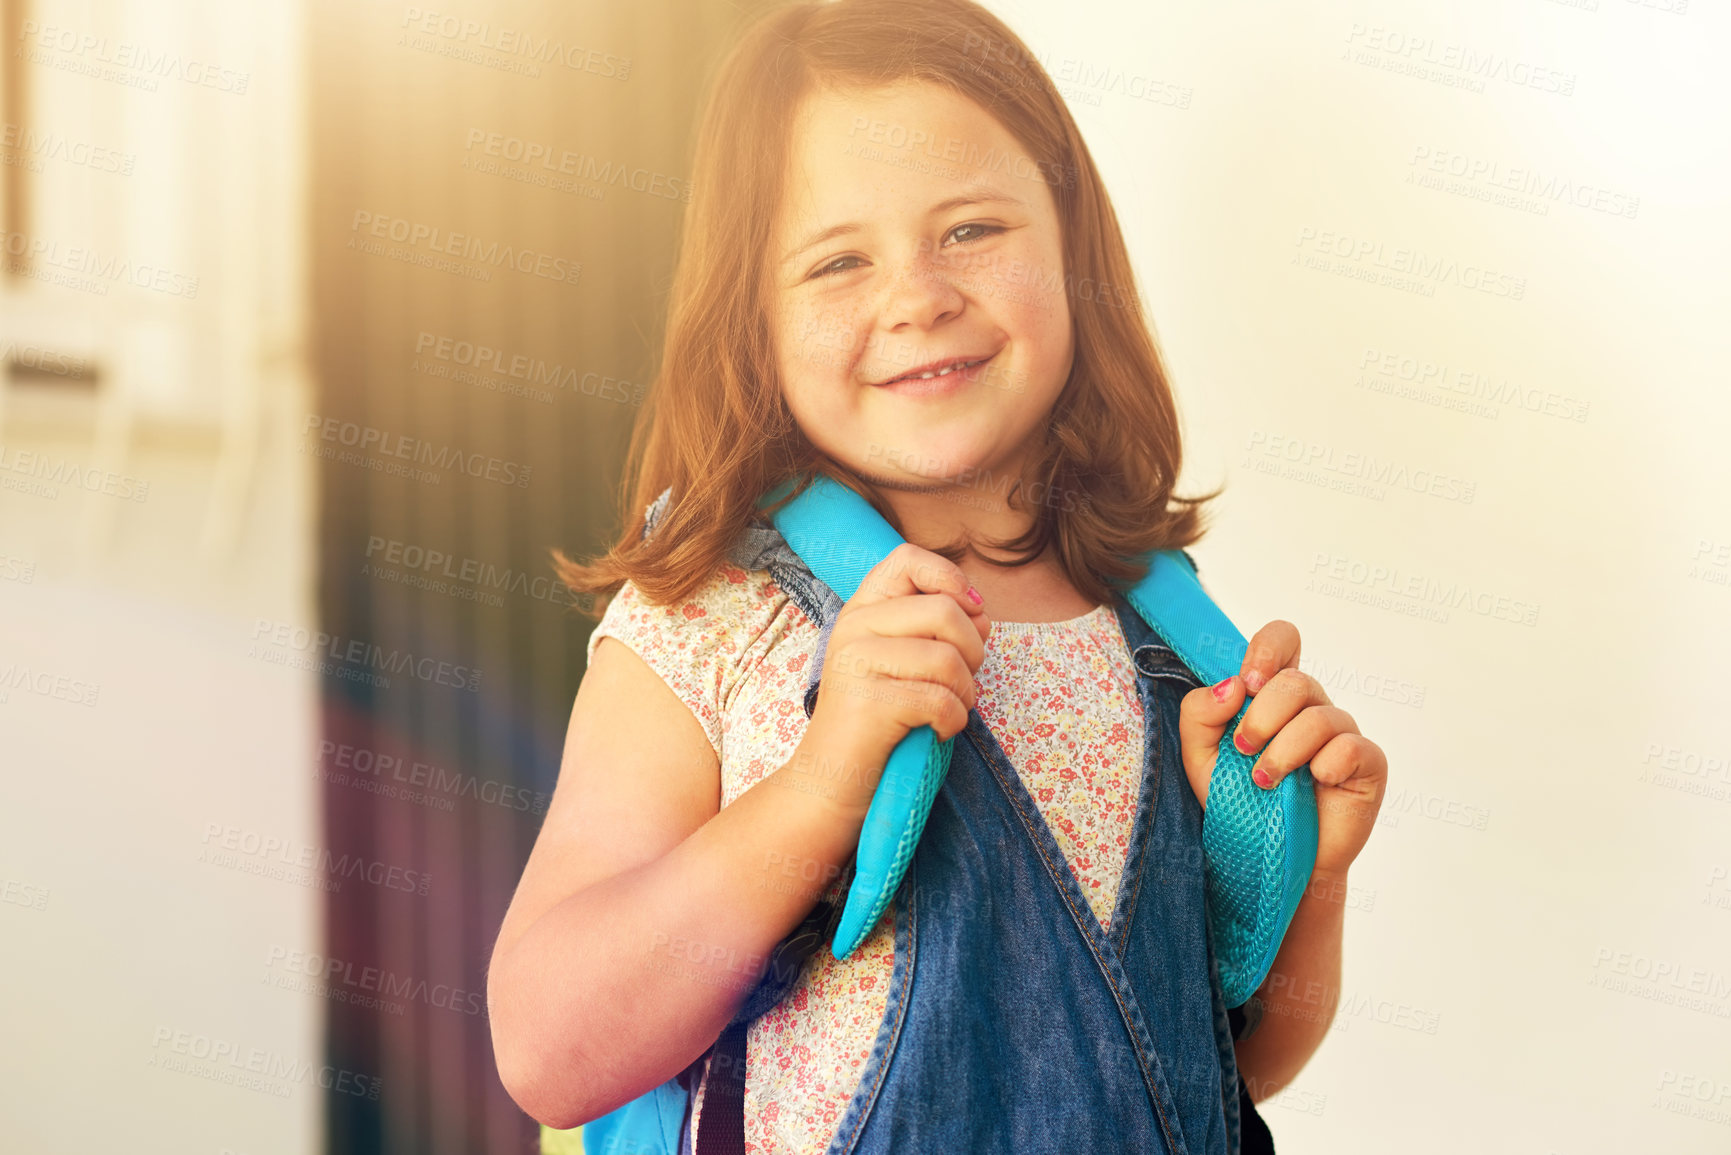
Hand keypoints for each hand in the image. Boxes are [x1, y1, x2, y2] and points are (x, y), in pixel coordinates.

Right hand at [791, 543, 991, 814]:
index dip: (950, 578)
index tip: (969, 612)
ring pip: (948, 659)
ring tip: (949, 710)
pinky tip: (936, 731)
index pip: (909, 559)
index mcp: (862, 608)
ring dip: (966, 693)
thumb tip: (983, 614)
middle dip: (974, 650)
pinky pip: (941, 700)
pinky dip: (953, 722)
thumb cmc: (878, 720)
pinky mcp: (869, 702)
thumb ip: (938, 629)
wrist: (830, 780)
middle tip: (962, 680)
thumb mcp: (902, 661)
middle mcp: (854, 625)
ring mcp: (857, 662)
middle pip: (945, 611)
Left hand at [1177, 620, 1387, 877]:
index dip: (1267, 649)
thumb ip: (1200, 713)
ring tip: (1263, 780)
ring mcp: (1342, 733)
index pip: (1283, 639)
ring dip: (1282, 751)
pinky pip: (1348, 747)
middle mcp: (1310, 707)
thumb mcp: (1200, 758)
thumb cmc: (1238, 804)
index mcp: (1272, 695)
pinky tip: (1312, 787)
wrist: (1268, 861)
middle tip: (1244, 747)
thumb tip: (1233, 685)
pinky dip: (1322, 768)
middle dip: (1262, 715)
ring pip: (1318, 715)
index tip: (1248, 683)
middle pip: (1295, 680)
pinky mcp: (1367, 762)